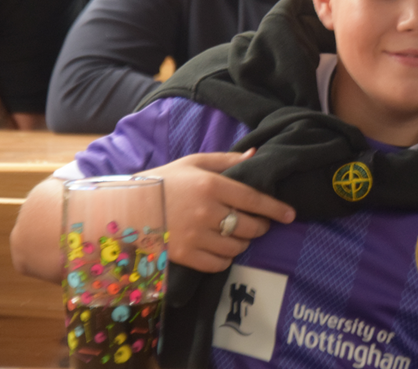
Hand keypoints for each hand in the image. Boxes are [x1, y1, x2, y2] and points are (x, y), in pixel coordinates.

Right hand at [140, 149, 295, 272]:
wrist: (126, 207)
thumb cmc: (164, 181)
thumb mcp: (194, 163)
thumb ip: (227, 160)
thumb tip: (255, 154)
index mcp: (210, 185)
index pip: (253, 199)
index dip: (275, 209)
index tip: (290, 215)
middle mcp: (206, 211)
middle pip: (249, 226)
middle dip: (260, 226)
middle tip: (258, 223)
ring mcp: (195, 235)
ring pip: (236, 247)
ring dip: (242, 242)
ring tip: (236, 234)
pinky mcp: (185, 255)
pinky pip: (218, 264)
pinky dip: (226, 259)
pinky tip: (222, 249)